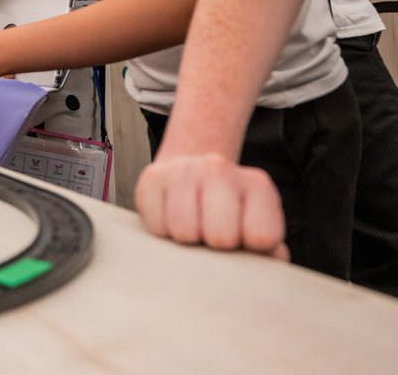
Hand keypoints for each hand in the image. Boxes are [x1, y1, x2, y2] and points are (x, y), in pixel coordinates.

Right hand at [135, 153, 288, 260]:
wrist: (191, 174)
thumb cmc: (227, 212)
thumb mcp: (256, 226)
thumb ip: (270, 249)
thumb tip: (272, 257)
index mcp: (257, 185)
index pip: (261, 237)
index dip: (249, 250)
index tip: (242, 242)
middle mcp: (221, 169)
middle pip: (221, 236)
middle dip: (214, 246)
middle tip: (211, 237)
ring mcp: (184, 169)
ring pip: (184, 231)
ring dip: (186, 240)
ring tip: (192, 228)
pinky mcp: (153, 176)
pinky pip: (156, 226)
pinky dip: (162, 231)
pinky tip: (170, 218)